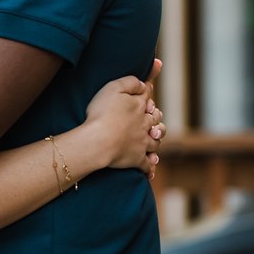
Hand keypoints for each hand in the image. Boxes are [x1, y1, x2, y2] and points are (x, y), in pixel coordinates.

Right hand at [84, 58, 163, 177]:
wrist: (97, 141)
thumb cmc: (101, 113)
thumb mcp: (113, 88)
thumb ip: (131, 82)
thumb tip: (144, 84)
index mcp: (139, 106)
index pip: (146, 95)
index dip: (147, 91)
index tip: (147, 87)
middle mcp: (144, 124)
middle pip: (155, 118)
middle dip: (155, 117)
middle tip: (152, 117)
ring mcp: (142, 143)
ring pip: (155, 141)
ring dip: (156, 139)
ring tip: (153, 139)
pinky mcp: (137, 159)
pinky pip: (147, 166)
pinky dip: (150, 168)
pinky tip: (151, 171)